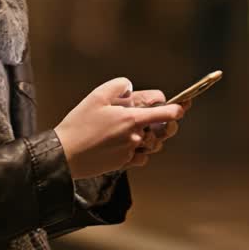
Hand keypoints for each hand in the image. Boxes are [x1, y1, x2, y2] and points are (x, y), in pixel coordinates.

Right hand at [54, 77, 184, 178]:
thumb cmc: (79, 124)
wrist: (64, 155)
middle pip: (164, 130)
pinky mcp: (123, 164)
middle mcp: (136, 137)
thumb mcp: (97, 96)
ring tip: (137, 130)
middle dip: (166, 124)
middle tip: (161, 119)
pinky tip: (127, 145)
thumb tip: (132, 88)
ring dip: (151, 138)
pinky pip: (142, 158)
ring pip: (153, 145)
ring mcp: (131, 152)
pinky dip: (140, 152)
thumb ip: (119, 86)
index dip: (178, 108)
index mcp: (132, 119)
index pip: (167, 113)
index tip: (184, 106)